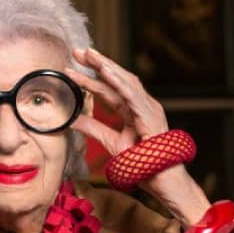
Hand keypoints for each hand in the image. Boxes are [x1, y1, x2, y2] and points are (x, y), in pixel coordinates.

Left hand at [66, 48, 208, 225]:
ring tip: (89, 55)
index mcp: (133, 110)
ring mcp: (148, 108)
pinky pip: (133, 95)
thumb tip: (71, 119)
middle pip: (117, 79)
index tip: (71, 68)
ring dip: (106, 66)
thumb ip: (93, 128)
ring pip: (125, 81)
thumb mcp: (110, 142)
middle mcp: (142, 105)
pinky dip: (119, 82)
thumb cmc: (142, 164)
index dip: (90, 77)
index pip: (108, 89)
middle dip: (97, 63)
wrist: (162, 182)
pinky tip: (106, 71)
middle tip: (77, 51)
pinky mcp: (151, 115)